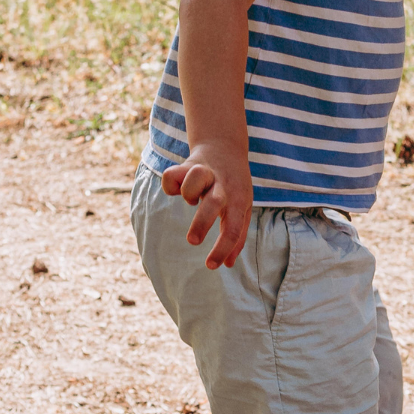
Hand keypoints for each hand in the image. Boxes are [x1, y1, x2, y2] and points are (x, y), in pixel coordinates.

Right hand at [162, 140, 251, 268]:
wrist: (225, 147)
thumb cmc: (234, 185)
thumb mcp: (243, 207)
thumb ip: (237, 235)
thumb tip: (228, 264)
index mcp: (238, 199)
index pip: (233, 228)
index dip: (222, 249)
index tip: (211, 266)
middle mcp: (222, 185)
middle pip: (214, 203)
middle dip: (202, 223)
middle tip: (192, 241)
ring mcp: (204, 172)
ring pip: (193, 180)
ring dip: (188, 193)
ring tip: (191, 200)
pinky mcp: (186, 164)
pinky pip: (171, 175)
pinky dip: (170, 184)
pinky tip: (178, 187)